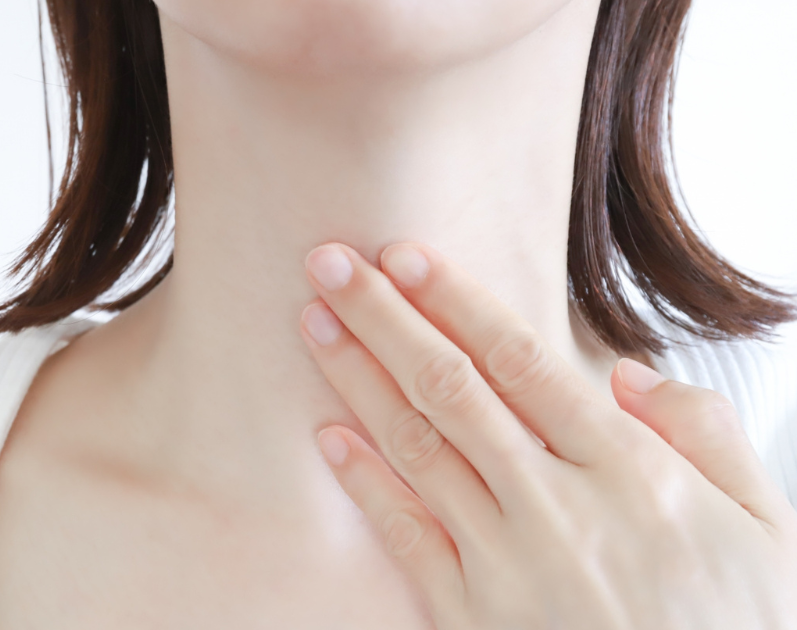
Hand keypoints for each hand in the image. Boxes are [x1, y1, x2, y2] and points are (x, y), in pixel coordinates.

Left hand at [299, 241, 796, 629]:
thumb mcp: (767, 529)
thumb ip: (706, 437)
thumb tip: (628, 375)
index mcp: (632, 472)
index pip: (523, 362)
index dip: (456, 301)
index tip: (404, 254)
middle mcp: (560, 509)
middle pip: (452, 390)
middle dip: (383, 318)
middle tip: (328, 263)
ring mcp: (510, 566)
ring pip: (418, 449)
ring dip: (359, 380)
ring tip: (316, 324)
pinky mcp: (472, 618)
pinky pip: (409, 537)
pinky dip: (365, 484)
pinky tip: (328, 436)